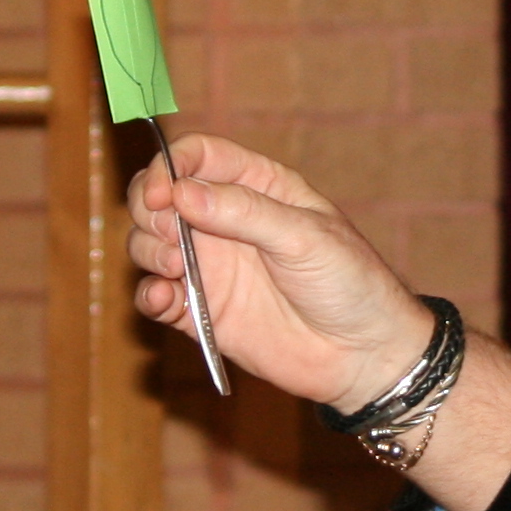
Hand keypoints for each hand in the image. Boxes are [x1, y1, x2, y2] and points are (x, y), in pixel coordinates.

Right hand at [123, 133, 440, 410]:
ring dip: (147, 250)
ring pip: (148, 243)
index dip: (169, 166)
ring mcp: (210, 267)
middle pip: (160, 197)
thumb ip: (244, 212)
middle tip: (170, 233)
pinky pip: (156, 297)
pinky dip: (148, 296)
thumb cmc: (350, 283)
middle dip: (150, 209)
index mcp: (257, 187)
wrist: (363, 355)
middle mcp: (225, 222)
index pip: (198, 156)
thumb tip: (182, 192)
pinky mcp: (201, 312)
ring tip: (175, 268)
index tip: (160, 193)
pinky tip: (164, 300)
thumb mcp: (305, 236)